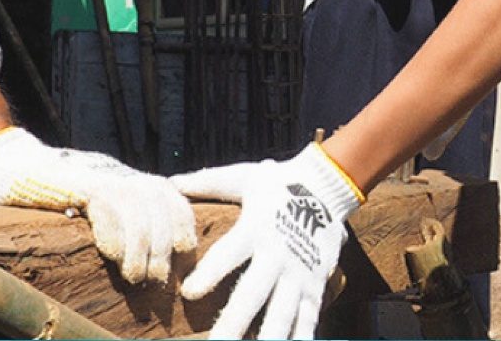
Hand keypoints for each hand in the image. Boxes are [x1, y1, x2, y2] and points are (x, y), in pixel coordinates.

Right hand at [0, 127, 196, 283]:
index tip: (185, 251)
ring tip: (134, 276)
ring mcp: (94, 174)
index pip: (169, 194)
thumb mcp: (92, 207)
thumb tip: (148, 261)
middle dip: (163, 244)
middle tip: (156, 278)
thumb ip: (118, 221)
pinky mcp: (73, 181)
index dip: (182, 221)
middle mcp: (115, 173)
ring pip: (136, 206)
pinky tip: (110, 254)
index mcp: (124, 178)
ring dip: (140, 246)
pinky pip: (104, 203)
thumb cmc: (46, 197)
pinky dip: (113, 233)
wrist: (6, 166)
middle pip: (157, 202)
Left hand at [172, 142, 362, 339]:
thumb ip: (208, 182)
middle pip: (252, 294)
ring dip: (268, 339)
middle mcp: (277, 256)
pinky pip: (307, 319)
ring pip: (282, 314)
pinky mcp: (315, 287)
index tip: (188, 292)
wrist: (329, 187)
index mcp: (256, 229)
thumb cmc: (278, 183)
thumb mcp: (243, 177)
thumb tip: (171, 183)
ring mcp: (299, 275)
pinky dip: (300, 339)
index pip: (228, 254)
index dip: (209, 273)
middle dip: (234, 323)